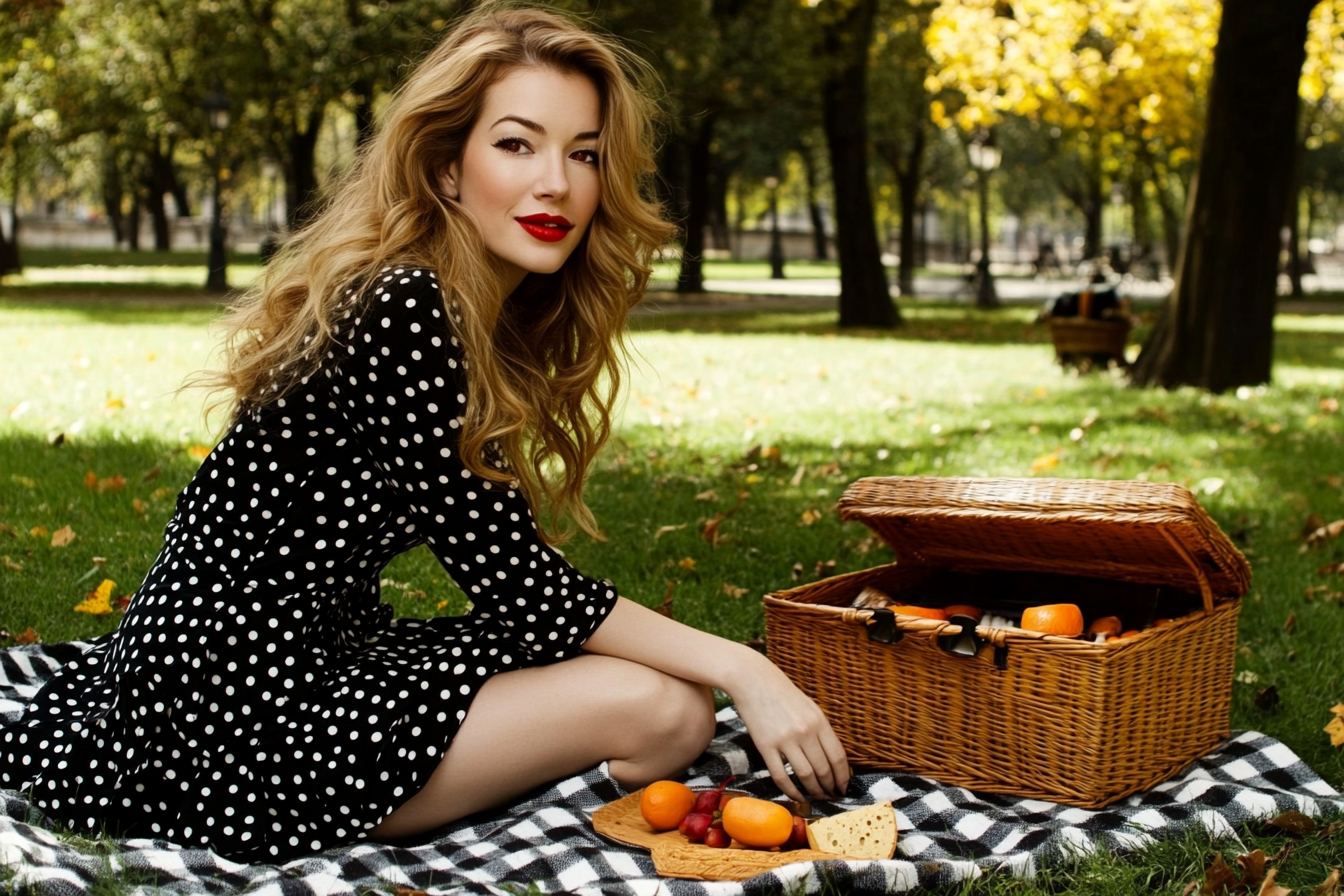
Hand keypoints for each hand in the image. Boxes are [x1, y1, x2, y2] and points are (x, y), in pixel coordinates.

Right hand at [729, 656, 849, 802]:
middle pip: (823, 769)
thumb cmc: (782, 693)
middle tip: (832, 796)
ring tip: (818, 798)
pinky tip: (797, 796)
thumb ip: (821, 730)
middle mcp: (805, 731)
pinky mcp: (766, 746)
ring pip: (805, 775)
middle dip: (830, 788)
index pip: (838, 757)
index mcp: (819, 721)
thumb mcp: (809, 707)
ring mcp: (785, 739)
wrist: (753, 680)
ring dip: (814, 791)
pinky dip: (791, 791)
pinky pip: (781, 776)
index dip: (843, 776)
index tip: (844, 787)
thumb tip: (832, 758)